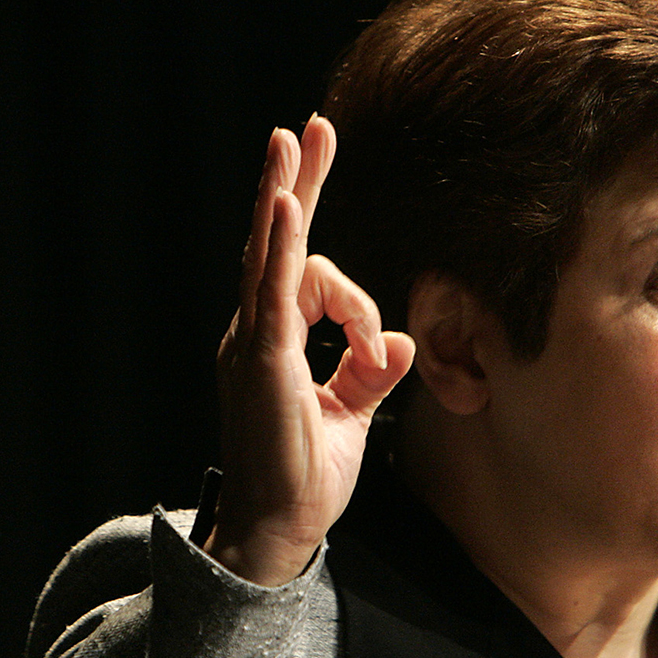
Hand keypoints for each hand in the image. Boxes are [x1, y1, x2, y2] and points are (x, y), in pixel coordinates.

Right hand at [204, 116, 414, 585]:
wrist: (277, 530)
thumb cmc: (306, 476)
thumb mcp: (351, 416)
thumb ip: (369, 375)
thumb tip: (402, 345)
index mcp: (275, 344)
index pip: (302, 274)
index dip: (327, 251)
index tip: (347, 250)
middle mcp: (257, 334)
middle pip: (276, 245)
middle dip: (295, 183)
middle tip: (309, 128)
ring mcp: (254, 345)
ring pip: (278, 259)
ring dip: (289, 198)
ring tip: (299, 141)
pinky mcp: (264, 361)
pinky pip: (271, 291)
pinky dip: (276, 246)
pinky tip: (282, 202)